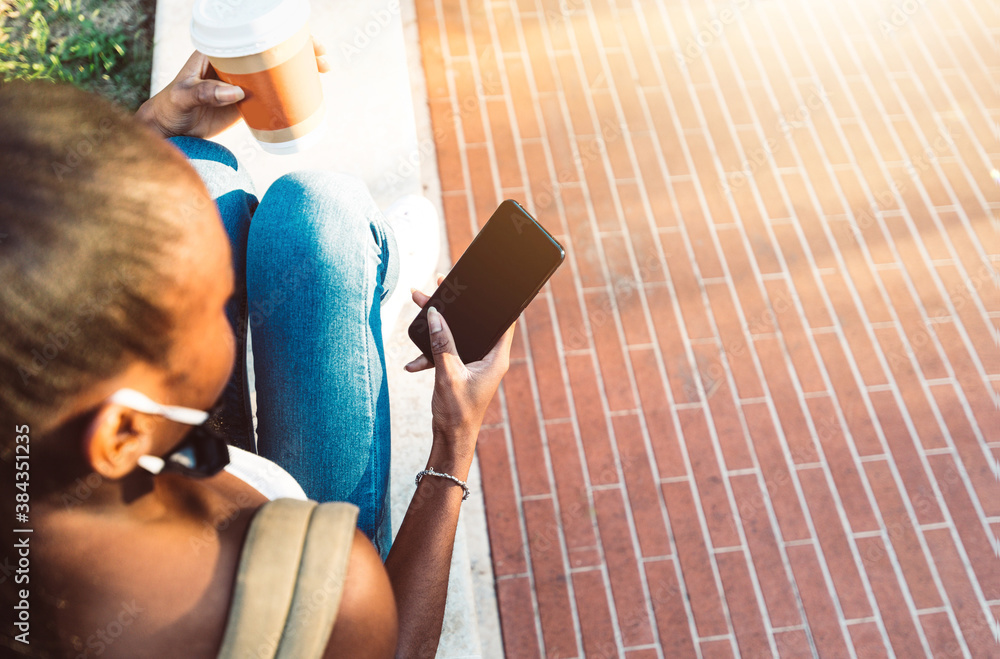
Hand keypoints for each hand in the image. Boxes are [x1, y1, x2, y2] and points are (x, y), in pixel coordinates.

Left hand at [135, 39, 329, 138]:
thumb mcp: (184, 96)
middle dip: (299, 50)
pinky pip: (273, 94)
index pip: (253, 36)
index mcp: (218, 52)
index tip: (302, 40)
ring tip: (323, 71)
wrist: (169, 131)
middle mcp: (234, 63)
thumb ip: (205, 93)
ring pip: (276, 71)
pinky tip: (308, 93)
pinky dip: (290, 93)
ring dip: (299, 70)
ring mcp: (242, 82)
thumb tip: (237, 94)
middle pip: (271, 51)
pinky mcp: (246, 103)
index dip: (280, 35)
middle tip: (321, 58)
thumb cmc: (170, 108)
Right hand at [405, 279, 514, 465]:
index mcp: (496, 357)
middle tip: (441, 284)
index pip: (503, 320)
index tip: (480, 282)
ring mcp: (474, 363)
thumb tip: (437, 316)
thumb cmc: (458, 412)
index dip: (492, 300)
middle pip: (474, 322)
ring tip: (420, 303)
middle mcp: (488, 358)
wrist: (451, 439)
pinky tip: (413, 363)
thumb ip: (442, 344)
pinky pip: (447, 351)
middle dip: (455, 306)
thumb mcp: (448, 374)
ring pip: (457, 335)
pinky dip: (431, 353)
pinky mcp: (460, 369)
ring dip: (438, 326)